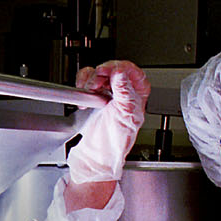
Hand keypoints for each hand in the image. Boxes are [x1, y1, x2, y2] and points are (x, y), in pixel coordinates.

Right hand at [67, 60, 148, 183]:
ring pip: (98, 70)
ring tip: (90, 91)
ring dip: (90, 79)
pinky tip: (84, 93)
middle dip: (102, 74)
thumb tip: (121, 74)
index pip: (132, 70)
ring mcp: (108, 90)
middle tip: (96, 84)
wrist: (97, 152)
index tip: (110, 73)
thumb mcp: (124, 115)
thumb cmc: (116, 140)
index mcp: (138, 93)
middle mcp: (124, 89)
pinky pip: (86, 77)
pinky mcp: (93, 92)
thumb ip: (124, 92)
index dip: (121, 68)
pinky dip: (82, 82)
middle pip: (113, 67)